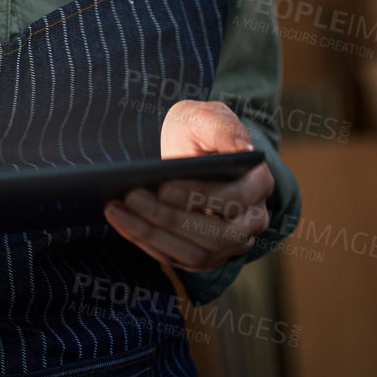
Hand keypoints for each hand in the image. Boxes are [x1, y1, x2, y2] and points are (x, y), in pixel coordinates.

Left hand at [103, 100, 273, 274]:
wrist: (189, 147)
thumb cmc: (200, 129)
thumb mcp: (210, 116)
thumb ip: (225, 128)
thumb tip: (243, 152)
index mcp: (259, 182)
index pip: (235, 198)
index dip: (200, 196)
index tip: (163, 187)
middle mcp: (251, 220)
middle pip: (214, 233)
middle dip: (168, 218)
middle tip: (132, 197)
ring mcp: (230, 244)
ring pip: (194, 252)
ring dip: (152, 233)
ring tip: (116, 210)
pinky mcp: (205, 256)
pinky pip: (177, 259)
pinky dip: (146, 242)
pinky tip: (121, 221)